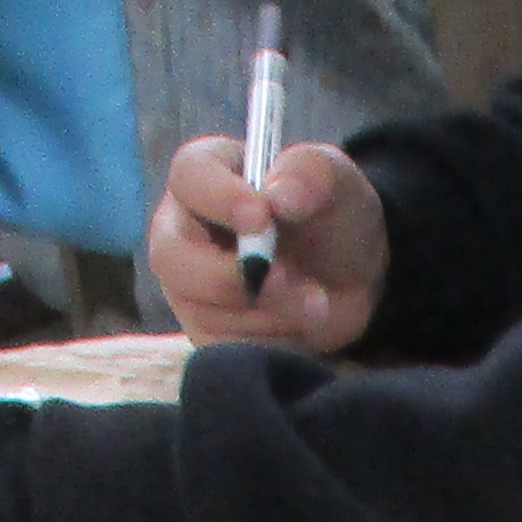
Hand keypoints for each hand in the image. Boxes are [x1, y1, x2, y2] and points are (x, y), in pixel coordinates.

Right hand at [148, 133, 386, 353]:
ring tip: (315, 300)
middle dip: (232, 276)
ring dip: (269, 311)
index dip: (220, 198)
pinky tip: (298, 325)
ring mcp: (188, 286)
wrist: (350, 277)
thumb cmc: (330, 215)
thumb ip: (310, 173)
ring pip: (202, 310)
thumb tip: (279, 197)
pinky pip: (222, 347)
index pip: (188, 177)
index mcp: (205, 175)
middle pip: (172, 256)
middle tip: (287, 279)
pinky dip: (269, 341)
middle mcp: (182, 230)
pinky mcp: (206, 331)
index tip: (262, 217)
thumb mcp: (335, 180)